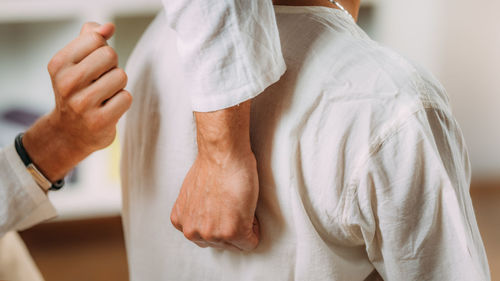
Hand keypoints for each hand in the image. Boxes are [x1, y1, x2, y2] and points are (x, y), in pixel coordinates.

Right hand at [23, 22, 131, 182]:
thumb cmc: (77, 92)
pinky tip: (109, 109)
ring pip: (121, 76)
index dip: (102, 50)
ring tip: (104, 96)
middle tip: (101, 82)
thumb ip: (90, 39)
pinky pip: (126, 97)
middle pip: (110, 55)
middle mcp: (67, 84)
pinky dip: (122, 102)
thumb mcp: (75, 63)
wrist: (69, 133)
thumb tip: (108, 27)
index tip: (94, 65)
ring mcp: (82, 104)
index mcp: (59, 64)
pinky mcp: (99, 121)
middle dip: (112, 67)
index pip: (95, 39)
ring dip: (118, 86)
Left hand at [170, 101, 260, 250]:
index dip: (221, 221)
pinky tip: (247, 206)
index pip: (206, 237)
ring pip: (235, 243)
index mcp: (180, 222)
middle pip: (220, 243)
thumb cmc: (212, 165)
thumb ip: (196, 211)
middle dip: (230, 226)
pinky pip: (250, 242)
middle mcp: (192, 232)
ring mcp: (211, 235)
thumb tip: (208, 216)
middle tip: (233, 203)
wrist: (222, 154)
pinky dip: (255, 227)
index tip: (224, 206)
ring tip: (239, 203)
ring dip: (243, 225)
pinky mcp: (232, 233)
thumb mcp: (192, 194)